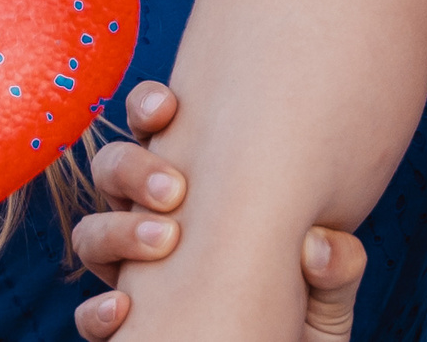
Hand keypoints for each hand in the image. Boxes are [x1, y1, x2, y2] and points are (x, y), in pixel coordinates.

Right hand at [71, 81, 369, 340]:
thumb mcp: (328, 297)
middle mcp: (157, 224)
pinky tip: (124, 310)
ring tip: (164, 241)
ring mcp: (134, 275)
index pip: (160, 131)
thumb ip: (335, 268)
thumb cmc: (302, 324)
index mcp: (200, 194)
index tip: (169, 107)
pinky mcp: (123, 328)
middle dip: (132, 166)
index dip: (150, 107)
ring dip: (115, 229)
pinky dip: (97, 311)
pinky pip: (90, 315)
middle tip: (175, 189)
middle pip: (114, 169)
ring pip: (92, 232)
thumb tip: (320, 244)